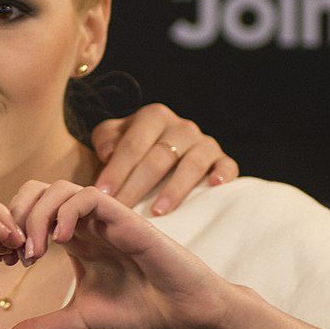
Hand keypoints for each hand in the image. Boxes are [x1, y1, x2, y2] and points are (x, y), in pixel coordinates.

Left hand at [0, 180, 242, 328]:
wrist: (183, 314)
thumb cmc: (138, 312)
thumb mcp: (77, 321)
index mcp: (73, 238)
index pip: (29, 210)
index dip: (9, 229)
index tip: (6, 263)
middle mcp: (85, 222)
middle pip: (36, 190)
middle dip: (16, 215)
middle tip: (16, 253)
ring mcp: (105, 218)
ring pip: (58, 188)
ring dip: (37, 216)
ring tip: (36, 253)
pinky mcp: (126, 218)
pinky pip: (88, 196)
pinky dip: (67, 212)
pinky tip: (62, 242)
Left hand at [90, 103, 237, 213]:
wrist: (162, 154)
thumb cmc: (133, 149)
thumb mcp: (113, 138)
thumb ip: (105, 141)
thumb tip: (108, 153)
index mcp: (153, 116)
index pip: (133, 145)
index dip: (116, 170)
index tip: (103, 194)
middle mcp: (181, 126)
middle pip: (159, 157)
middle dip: (138, 186)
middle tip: (122, 210)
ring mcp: (204, 142)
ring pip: (192, 163)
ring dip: (174, 189)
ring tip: (157, 212)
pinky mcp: (222, 159)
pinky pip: (227, 166)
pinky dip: (222, 174)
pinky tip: (213, 186)